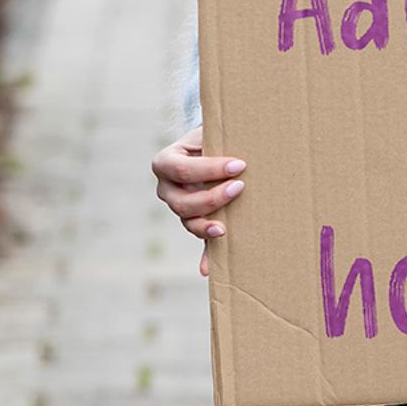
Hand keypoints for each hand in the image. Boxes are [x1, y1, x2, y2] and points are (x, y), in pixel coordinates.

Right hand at [151, 125, 246, 277]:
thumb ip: (217, 144)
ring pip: (187, 221)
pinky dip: (203, 256)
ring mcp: (177, 206)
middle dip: (212, 198)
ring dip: (206, 225)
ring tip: (225, 228)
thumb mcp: (211, 135)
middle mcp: (166, 187)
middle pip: (182, 202)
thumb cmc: (214, 138)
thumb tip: (238, 154)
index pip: (184, 170)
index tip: (239, 165)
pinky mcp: (193, 220)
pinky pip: (197, 238)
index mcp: (166, 162)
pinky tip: (209, 269)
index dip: (211, 169)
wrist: (210, 146)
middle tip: (240, 187)